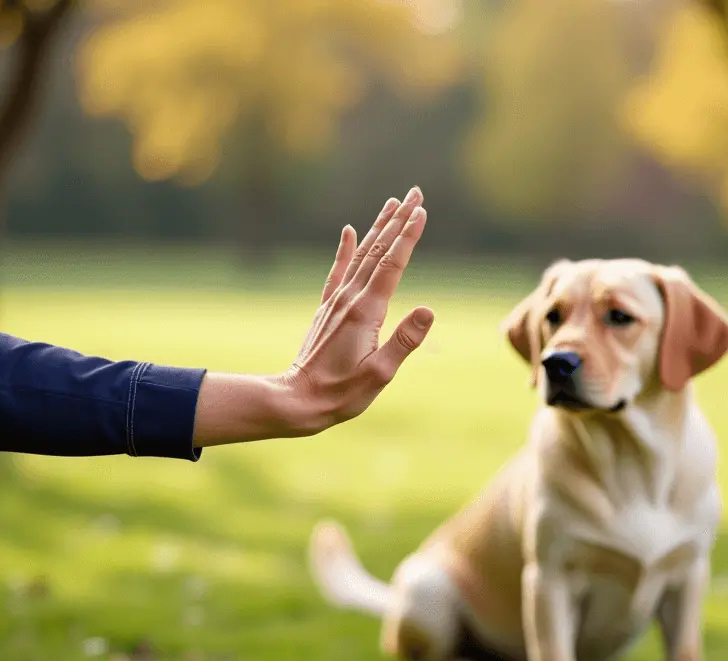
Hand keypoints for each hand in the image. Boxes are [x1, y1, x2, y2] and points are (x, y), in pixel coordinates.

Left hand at [191, 188, 431, 447]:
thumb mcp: (380, 373)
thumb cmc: (342, 392)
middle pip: (379, 251)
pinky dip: (346, 249)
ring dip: (379, 228)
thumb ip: (404, 341)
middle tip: (415, 193)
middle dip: (398, 220)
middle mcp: (350, 299)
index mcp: (366, 311)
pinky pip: (339, 271)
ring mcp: (337, 302)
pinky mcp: (328, 309)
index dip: (408, 236)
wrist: (298, 398)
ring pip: (362, 255)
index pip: (392, 265)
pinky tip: (350, 231)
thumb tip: (429, 310)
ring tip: (393, 203)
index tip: (422, 211)